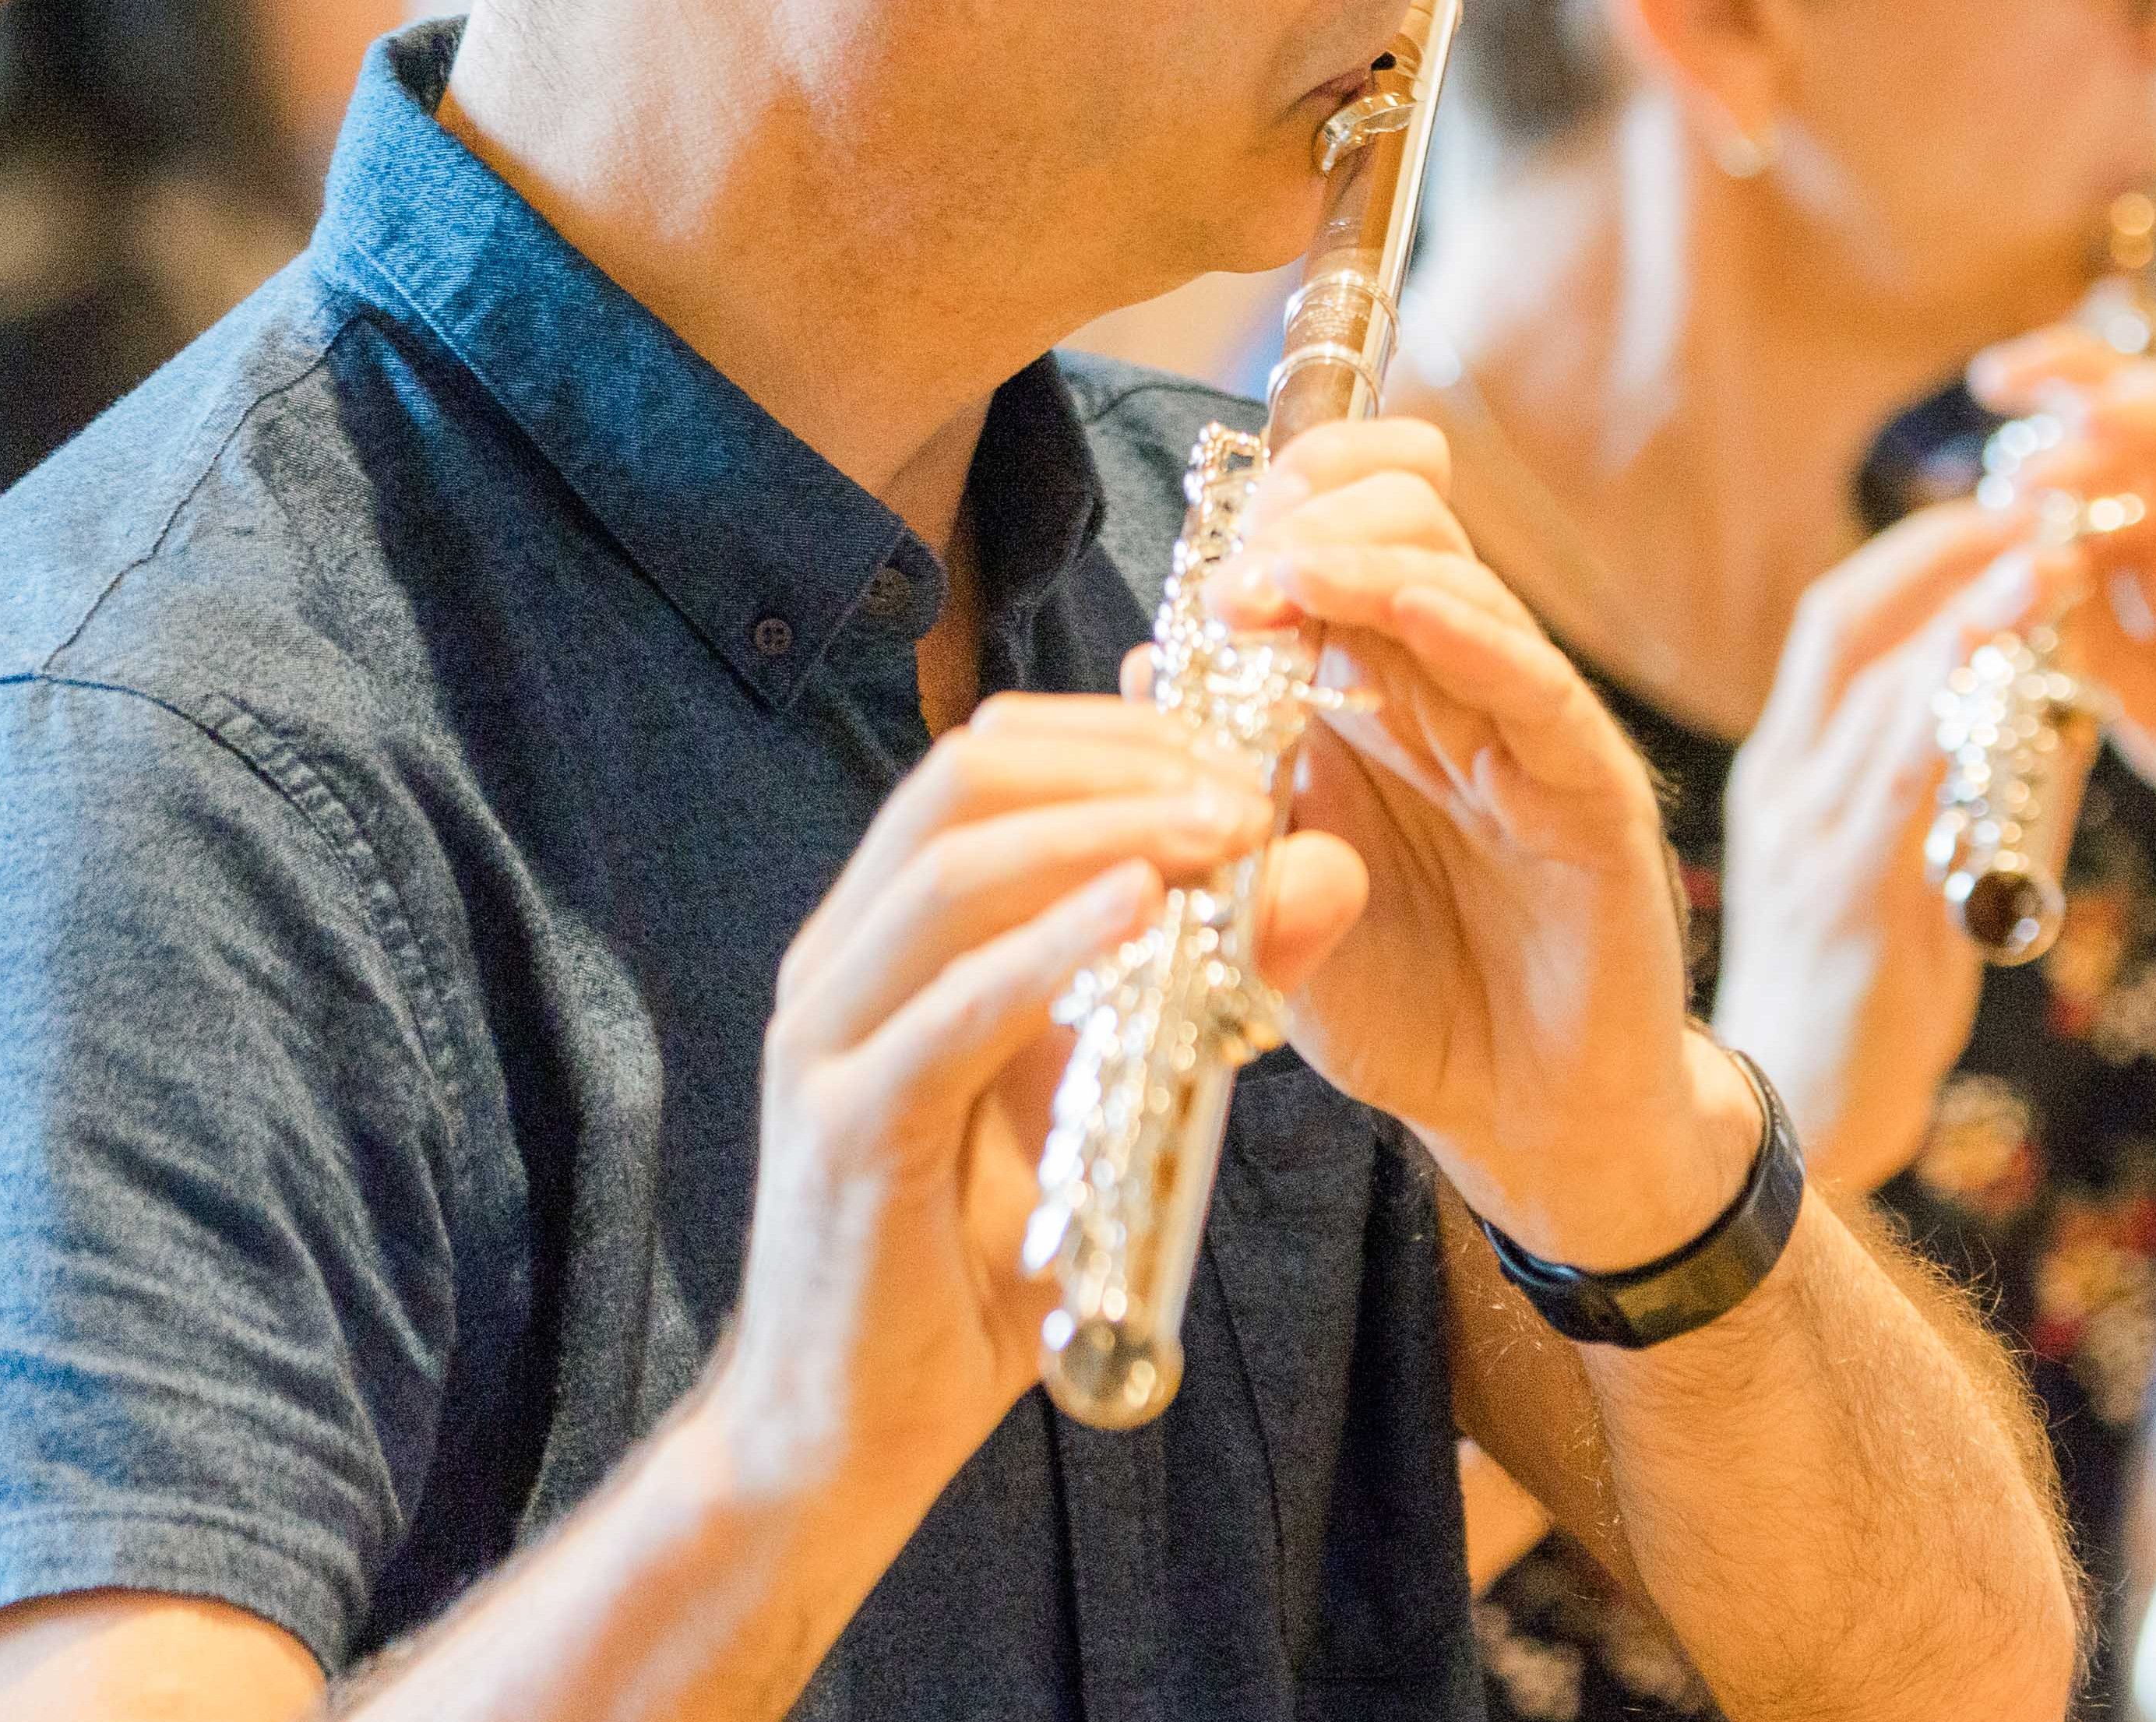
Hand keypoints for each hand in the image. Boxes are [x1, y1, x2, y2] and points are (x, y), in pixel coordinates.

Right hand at [714, 693, 1300, 1508]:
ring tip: (1224, 826)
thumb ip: (1207, 983)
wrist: (856, 1422)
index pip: (993, 764)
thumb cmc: (981, 1254)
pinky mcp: (845, 1130)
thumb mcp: (1120, 1095)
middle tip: (1249, 783)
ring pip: (951, 869)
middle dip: (1120, 759)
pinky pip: (946, 1011)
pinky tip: (1140, 909)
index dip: (1122, 733)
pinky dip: (1046, 947)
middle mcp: (843, 964)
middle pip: (965, 780)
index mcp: (893, 936)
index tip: (1251, 749)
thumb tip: (1325, 866)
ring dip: (1101, 829)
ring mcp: (830, 1040)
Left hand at [1213, 416, 1766, 1272]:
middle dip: (1314, 518)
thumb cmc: (1410, 1010)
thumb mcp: (1278, 900)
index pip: (1347, 544)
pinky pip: (1535, 685)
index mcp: (1384, 702)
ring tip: (1278, 578)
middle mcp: (1460, 694)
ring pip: (1463, 583)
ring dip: (1364, 562)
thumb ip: (1225, 794)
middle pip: (1408, 527)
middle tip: (1235, 574)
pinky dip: (1466, 634)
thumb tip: (1141, 666)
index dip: (1281, 514)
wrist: (1524, 1122)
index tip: (1203, 551)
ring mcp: (1531, 732)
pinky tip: (1403, 611)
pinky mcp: (1591, 788)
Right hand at [1712, 503, 2072, 1194]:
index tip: (2011, 498)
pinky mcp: (1837, 899)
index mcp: (1794, 763)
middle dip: (1947, 548)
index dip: (1922, 545)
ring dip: (1969, 615)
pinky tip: (2012, 678)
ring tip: (2053, 558)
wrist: (1813, 1118)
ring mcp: (1800, 836)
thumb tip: (2074, 693)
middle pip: (1846, 619)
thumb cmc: (1874, 990)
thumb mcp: (1932, 865)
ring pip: (1874, 690)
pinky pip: (1893, 789)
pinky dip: (1950, 721)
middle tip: (2046, 500)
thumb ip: (1984, 782)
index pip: (1841, 616)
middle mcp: (1783, 781)